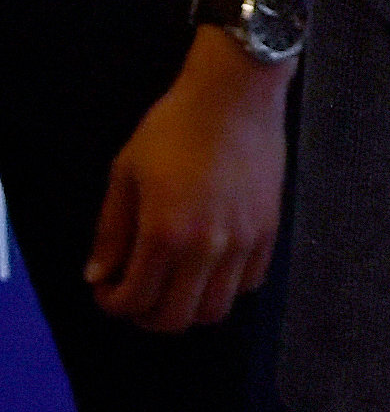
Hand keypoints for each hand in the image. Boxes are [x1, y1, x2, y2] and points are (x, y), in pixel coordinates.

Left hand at [84, 32, 290, 332]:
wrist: (236, 93)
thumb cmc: (175, 126)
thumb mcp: (126, 172)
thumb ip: (111, 230)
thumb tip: (97, 274)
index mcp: (164, 233)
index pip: (134, 300)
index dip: (112, 304)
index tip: (106, 288)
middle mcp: (206, 247)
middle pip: (175, 318)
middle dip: (146, 315)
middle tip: (137, 292)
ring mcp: (244, 241)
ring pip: (216, 309)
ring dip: (188, 306)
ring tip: (175, 284)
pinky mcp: (270, 229)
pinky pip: (250, 282)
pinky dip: (225, 286)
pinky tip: (210, 265)